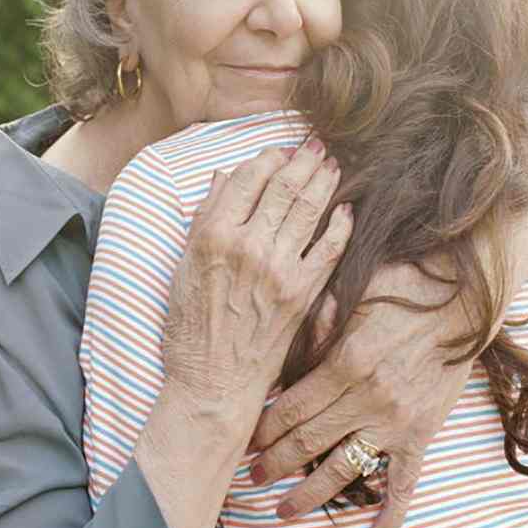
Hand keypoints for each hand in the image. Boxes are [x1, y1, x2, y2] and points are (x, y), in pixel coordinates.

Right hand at [160, 139, 352, 420]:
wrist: (213, 383)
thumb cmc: (189, 329)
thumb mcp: (181, 268)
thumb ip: (203, 220)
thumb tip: (221, 178)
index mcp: (212, 236)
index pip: (245, 179)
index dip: (265, 158)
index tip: (277, 151)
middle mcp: (248, 245)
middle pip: (282, 187)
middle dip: (302, 159)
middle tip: (316, 144)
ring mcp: (279, 268)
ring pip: (308, 209)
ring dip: (324, 180)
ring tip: (333, 164)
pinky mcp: (304, 292)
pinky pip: (329, 248)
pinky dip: (339, 224)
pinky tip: (346, 209)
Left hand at [247, 263, 471, 527]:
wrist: (463, 296)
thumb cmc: (399, 287)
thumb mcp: (348, 296)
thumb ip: (314, 326)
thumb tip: (278, 349)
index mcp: (343, 363)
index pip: (290, 408)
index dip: (263, 429)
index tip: (243, 442)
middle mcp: (367, 399)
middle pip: (308, 442)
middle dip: (275, 463)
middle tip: (250, 478)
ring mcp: (396, 421)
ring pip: (344, 469)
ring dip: (310, 494)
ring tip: (284, 509)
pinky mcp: (422, 434)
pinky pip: (405, 482)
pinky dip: (391, 515)